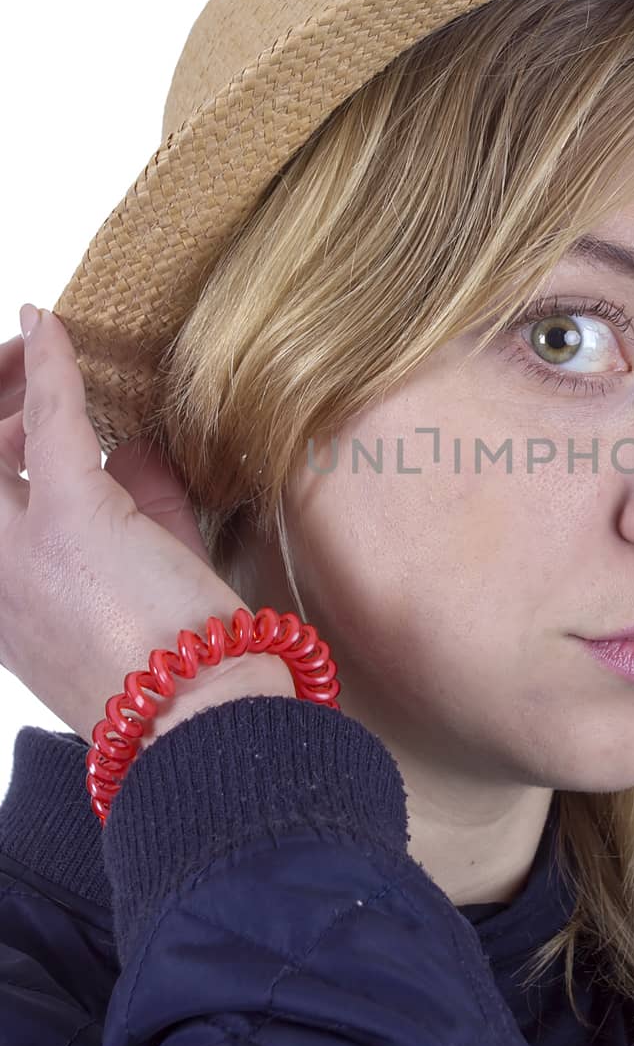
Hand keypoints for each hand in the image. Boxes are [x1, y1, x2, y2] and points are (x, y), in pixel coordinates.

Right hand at [0, 306, 289, 748]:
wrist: (201, 721)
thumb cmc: (181, 663)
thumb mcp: (145, 579)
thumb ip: (134, 504)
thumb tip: (131, 442)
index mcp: (2, 605)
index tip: (9, 418)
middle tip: (15, 371)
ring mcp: (18, 552)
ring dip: (13, 385)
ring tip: (37, 356)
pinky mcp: (74, 520)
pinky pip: (55, 418)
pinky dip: (52, 363)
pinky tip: (48, 323)